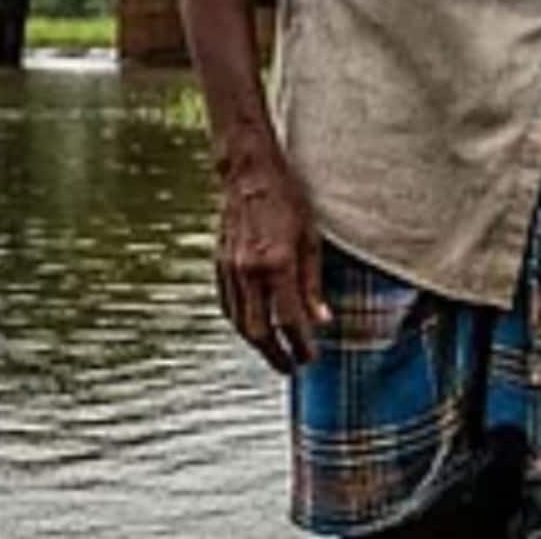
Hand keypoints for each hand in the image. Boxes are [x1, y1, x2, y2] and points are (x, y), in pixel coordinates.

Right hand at [214, 145, 330, 374]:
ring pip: (239, 323)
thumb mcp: (312, 238)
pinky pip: (228, 306)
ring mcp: (230, 269)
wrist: (249, 174)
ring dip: (258, 344)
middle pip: (259, 330)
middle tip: (292, 367)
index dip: (300, 345)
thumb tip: (322, 322)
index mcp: (277, 263)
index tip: (311, 359)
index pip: (289, 319)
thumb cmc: (288, 200)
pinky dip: (241, 323)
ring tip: (275, 353)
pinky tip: (253, 328)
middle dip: (276, 354)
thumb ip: (314, 283)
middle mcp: (249, 271)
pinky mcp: (219, 265)